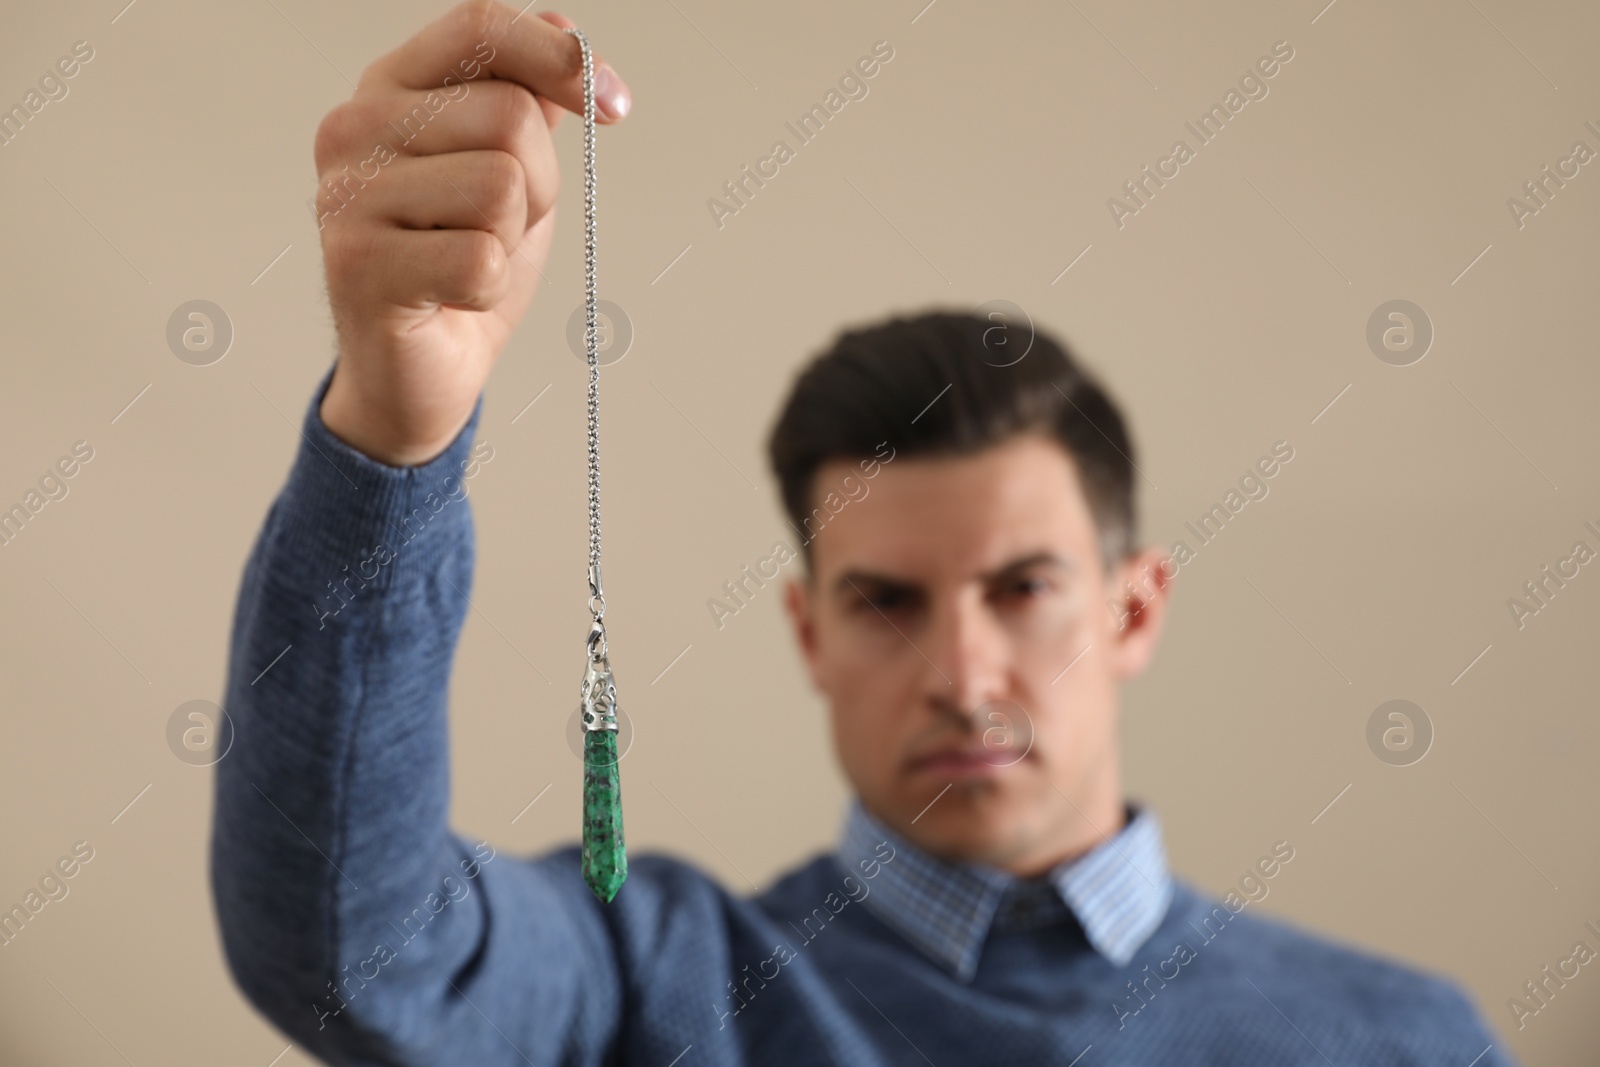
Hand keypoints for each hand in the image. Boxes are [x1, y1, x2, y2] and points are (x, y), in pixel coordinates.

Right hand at [312, 1, 630, 465]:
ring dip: (511, 239)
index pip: (481, 28)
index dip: (560, 58)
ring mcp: (349, 195)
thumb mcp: (507, 170)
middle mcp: (354, 127)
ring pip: (501, 185)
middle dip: (539, 184)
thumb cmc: (458, 264)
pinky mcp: (359, 263)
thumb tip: (567, 28)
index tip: (615, 105)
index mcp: (391, 87)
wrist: (418, 369)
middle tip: (501, 227)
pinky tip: (452, 296)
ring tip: (470, 259)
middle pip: (510, 116)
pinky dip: (490, 288)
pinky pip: (482, 258)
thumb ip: (527, 101)